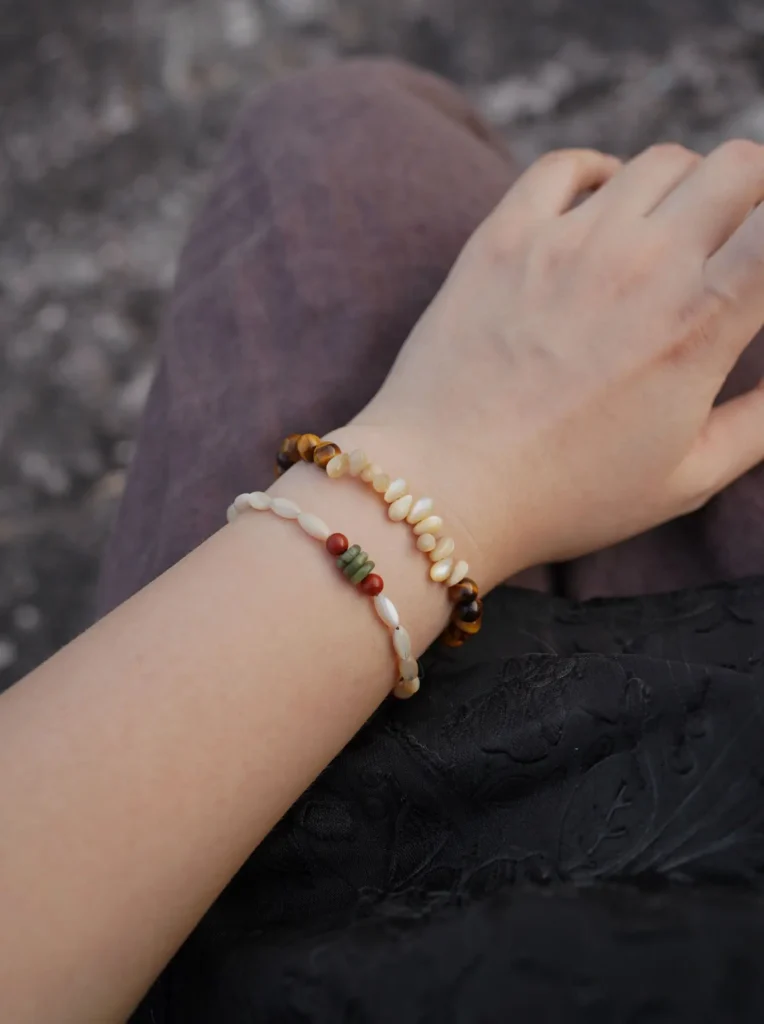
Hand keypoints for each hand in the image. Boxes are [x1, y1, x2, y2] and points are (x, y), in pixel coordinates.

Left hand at [351, 142, 763, 588]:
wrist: (442, 487)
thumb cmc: (564, 497)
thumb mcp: (684, 479)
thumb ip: (759, 424)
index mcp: (698, 324)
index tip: (761, 267)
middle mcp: (640, 264)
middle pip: (734, 165)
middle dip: (751, 192)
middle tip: (736, 234)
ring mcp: (566, 242)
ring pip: (656, 161)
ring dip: (679, 188)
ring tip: (665, 234)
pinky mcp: (503, 237)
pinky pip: (565, 165)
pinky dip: (597, 174)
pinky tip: (600, 210)